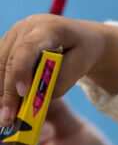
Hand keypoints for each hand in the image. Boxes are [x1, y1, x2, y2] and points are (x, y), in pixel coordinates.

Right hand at [0, 14, 117, 124]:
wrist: (82, 37)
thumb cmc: (83, 51)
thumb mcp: (81, 66)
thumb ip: (61, 81)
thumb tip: (35, 98)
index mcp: (48, 27)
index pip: (28, 48)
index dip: (22, 70)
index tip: (23, 92)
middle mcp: (26, 26)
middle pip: (9, 60)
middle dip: (8, 91)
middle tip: (8, 118)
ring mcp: (14, 33)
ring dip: (1, 92)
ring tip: (6, 117)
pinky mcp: (7, 43)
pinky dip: (2, 86)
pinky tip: (5, 104)